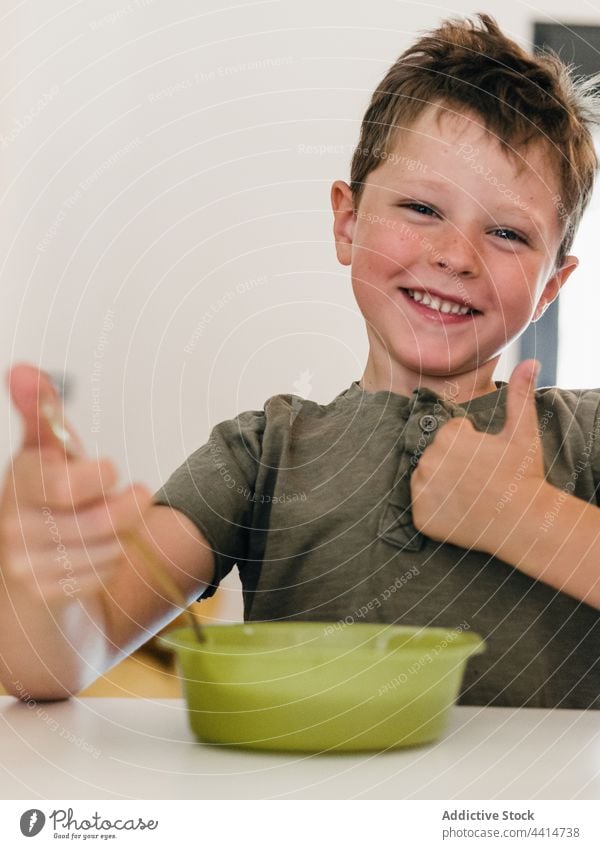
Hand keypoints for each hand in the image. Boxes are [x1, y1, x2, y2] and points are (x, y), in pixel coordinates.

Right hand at [0, 363, 152, 603]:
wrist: (30, 573)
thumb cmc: (50, 504)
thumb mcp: (49, 454)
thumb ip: (42, 412)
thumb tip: (24, 369)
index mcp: (19, 480)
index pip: (60, 482)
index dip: (96, 477)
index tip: (111, 469)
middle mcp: (12, 522)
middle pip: (95, 518)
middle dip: (125, 507)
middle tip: (137, 496)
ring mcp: (23, 562)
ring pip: (104, 545)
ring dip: (122, 535)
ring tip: (113, 527)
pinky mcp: (41, 595)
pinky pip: (100, 573)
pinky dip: (111, 562)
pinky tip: (99, 555)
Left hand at [410, 359, 544, 553]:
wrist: (523, 522)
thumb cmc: (523, 475)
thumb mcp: (523, 432)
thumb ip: (520, 394)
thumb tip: (530, 361)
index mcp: (448, 436)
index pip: (450, 435)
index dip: (470, 446)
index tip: (486, 460)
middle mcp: (428, 461)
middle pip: (435, 456)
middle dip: (453, 464)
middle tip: (479, 479)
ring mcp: (422, 491)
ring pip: (425, 480)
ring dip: (441, 486)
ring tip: (469, 495)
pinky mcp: (420, 517)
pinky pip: (421, 508)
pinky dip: (435, 511)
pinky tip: (459, 512)